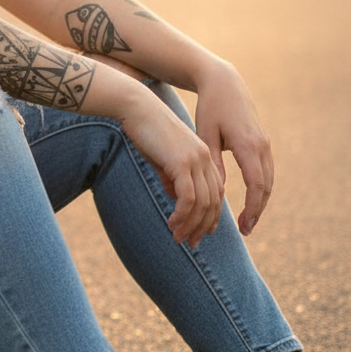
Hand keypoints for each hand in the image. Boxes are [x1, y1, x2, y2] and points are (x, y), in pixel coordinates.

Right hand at [117, 83, 225, 246]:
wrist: (136, 108)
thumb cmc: (145, 130)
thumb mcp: (162, 157)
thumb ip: (172, 177)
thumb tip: (177, 198)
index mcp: (204, 156)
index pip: (214, 194)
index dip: (210, 216)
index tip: (200, 233)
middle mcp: (205, 159)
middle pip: (213, 203)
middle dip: (202, 227)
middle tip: (190, 243)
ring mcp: (196, 161)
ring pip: (202, 204)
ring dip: (191, 225)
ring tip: (178, 238)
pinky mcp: (182, 163)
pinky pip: (188, 198)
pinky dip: (182, 215)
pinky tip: (171, 223)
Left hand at [193, 59, 272, 235]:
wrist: (224, 83)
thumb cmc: (209, 108)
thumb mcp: (205, 134)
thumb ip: (212, 162)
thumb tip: (218, 191)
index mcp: (247, 145)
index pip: (256, 185)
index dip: (251, 208)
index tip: (243, 226)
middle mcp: (261, 146)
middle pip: (266, 187)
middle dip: (257, 210)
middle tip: (245, 230)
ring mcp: (265, 144)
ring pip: (269, 180)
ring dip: (260, 201)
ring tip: (247, 221)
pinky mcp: (263, 142)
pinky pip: (266, 171)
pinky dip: (261, 188)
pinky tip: (249, 200)